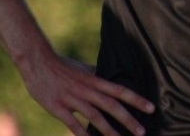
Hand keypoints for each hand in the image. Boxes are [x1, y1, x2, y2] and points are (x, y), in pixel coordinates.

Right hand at [20, 54, 154, 135]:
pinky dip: (83, 134)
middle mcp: (86, 89)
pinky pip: (73, 124)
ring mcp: (72, 99)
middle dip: (128, 119)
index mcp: (94, 80)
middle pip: (111, 105)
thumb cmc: (61, 65)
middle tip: (142, 131)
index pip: (120, 90)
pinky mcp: (58, 107)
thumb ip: (96, 74)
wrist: (37, 61)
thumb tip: (109, 76)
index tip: (151, 108)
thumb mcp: (82, 67)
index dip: (137, 99)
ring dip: (110, 130)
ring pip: (95, 116)